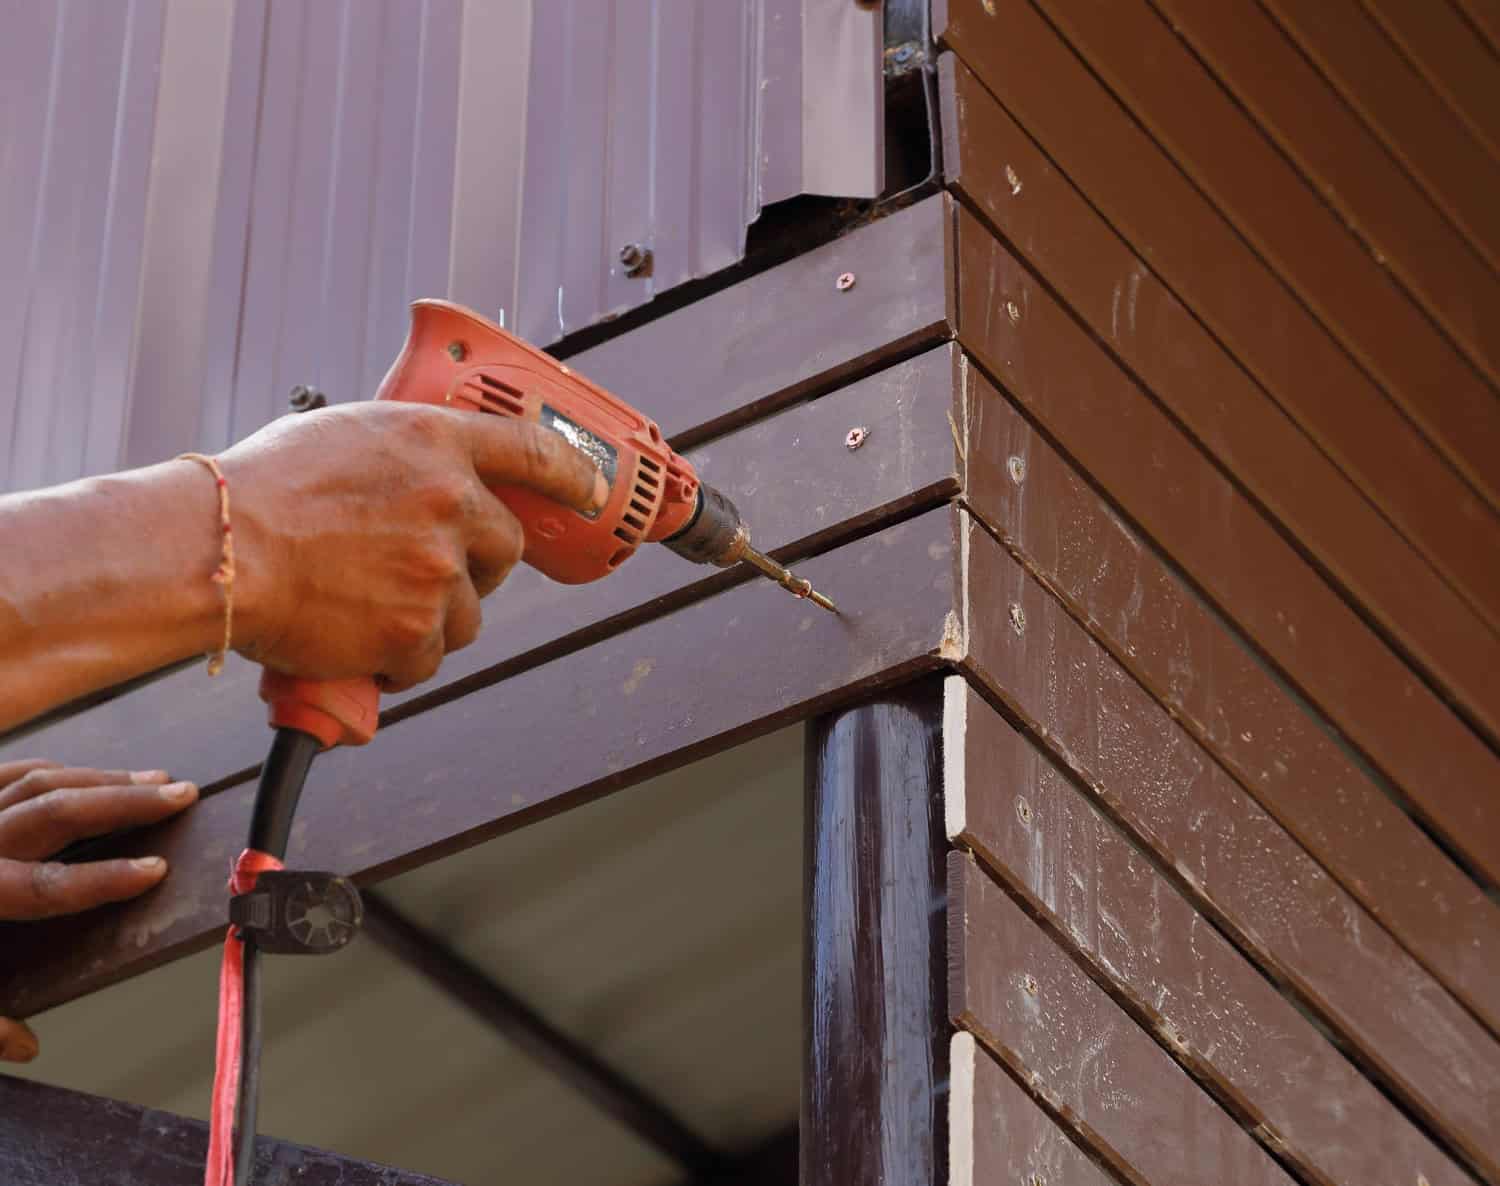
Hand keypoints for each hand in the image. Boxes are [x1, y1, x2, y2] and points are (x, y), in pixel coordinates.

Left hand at [0, 760, 198, 1061]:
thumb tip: (26, 1046)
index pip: (54, 886)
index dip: (109, 878)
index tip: (158, 869)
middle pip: (57, 811)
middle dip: (124, 802)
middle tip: (180, 794)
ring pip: (39, 781)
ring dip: (102, 778)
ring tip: (153, 781)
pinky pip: (9, 772)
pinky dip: (55, 769)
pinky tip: (86, 774)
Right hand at [215, 402, 606, 691]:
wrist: (224, 547)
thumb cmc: (262, 488)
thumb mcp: (345, 434)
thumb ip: (402, 452)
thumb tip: (422, 472)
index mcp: (434, 442)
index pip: (532, 450)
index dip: (572, 473)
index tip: (591, 490)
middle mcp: (450, 502)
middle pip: (505, 548)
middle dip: (475, 566)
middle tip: (425, 569)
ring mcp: (438, 569)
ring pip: (468, 613)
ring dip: (431, 617)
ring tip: (368, 603)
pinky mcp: (417, 629)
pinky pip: (430, 657)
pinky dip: (400, 658)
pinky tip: (357, 636)